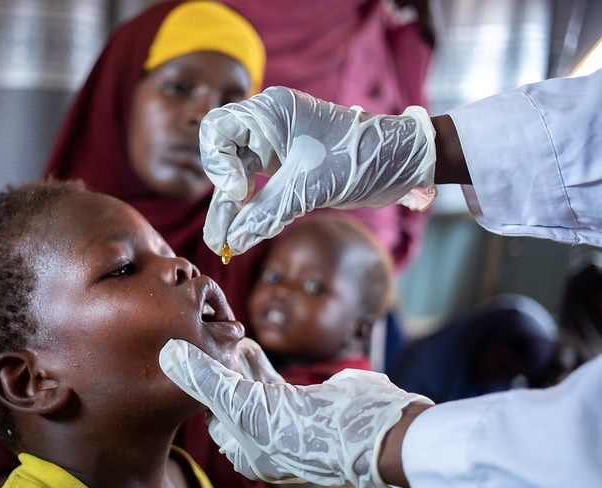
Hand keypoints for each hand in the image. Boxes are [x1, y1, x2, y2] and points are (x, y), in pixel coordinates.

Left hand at [160, 338, 432, 487]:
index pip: (210, 419)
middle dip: (216, 374)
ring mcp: (284, 422)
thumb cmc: (296, 426)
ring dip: (236, 366)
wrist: (362, 428)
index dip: (198, 390)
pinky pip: (271, 382)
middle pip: (229, 402)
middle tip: (202, 345)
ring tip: (224, 341)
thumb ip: (202, 377)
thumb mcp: (240, 403)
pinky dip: (258, 363)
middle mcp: (262, 442)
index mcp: (245, 454)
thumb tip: (166, 353)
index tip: (187, 362)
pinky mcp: (302, 403)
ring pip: (250, 390)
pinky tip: (248, 345)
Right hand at [199, 86, 436, 255]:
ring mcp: (275, 146)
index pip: (217, 130)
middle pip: (223, 159)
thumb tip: (232, 242)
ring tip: (225, 244)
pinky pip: (255, 189)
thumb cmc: (362, 158)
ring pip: (236, 178)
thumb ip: (266, 214)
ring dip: (231, 211)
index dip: (218, 164)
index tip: (239, 191)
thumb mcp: (311, 187)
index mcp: (271, 111)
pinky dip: (250, 211)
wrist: (402, 163)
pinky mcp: (284, 167)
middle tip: (219, 237)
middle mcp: (267, 125)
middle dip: (221, 199)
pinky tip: (247, 234)